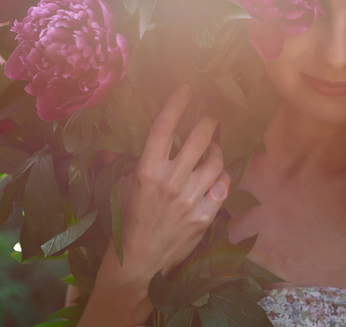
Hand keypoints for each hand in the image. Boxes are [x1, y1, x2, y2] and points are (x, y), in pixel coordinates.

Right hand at [121, 84, 229, 275]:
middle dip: (208, 120)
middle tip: (211, 116)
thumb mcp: (122, 184)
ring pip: (215, 160)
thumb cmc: (129, 216)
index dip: (177, 103)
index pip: (164, 127)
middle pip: (198, 138)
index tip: (187, 89)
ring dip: (217, 148)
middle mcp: (170, 181)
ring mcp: (190, 199)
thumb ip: (127, 159)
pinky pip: (222, 186)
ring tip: (213, 146)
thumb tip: (123, 137)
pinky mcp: (204, 216)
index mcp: (146, 170)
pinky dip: (222, 176)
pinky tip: (217, 175)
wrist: (139, 256)